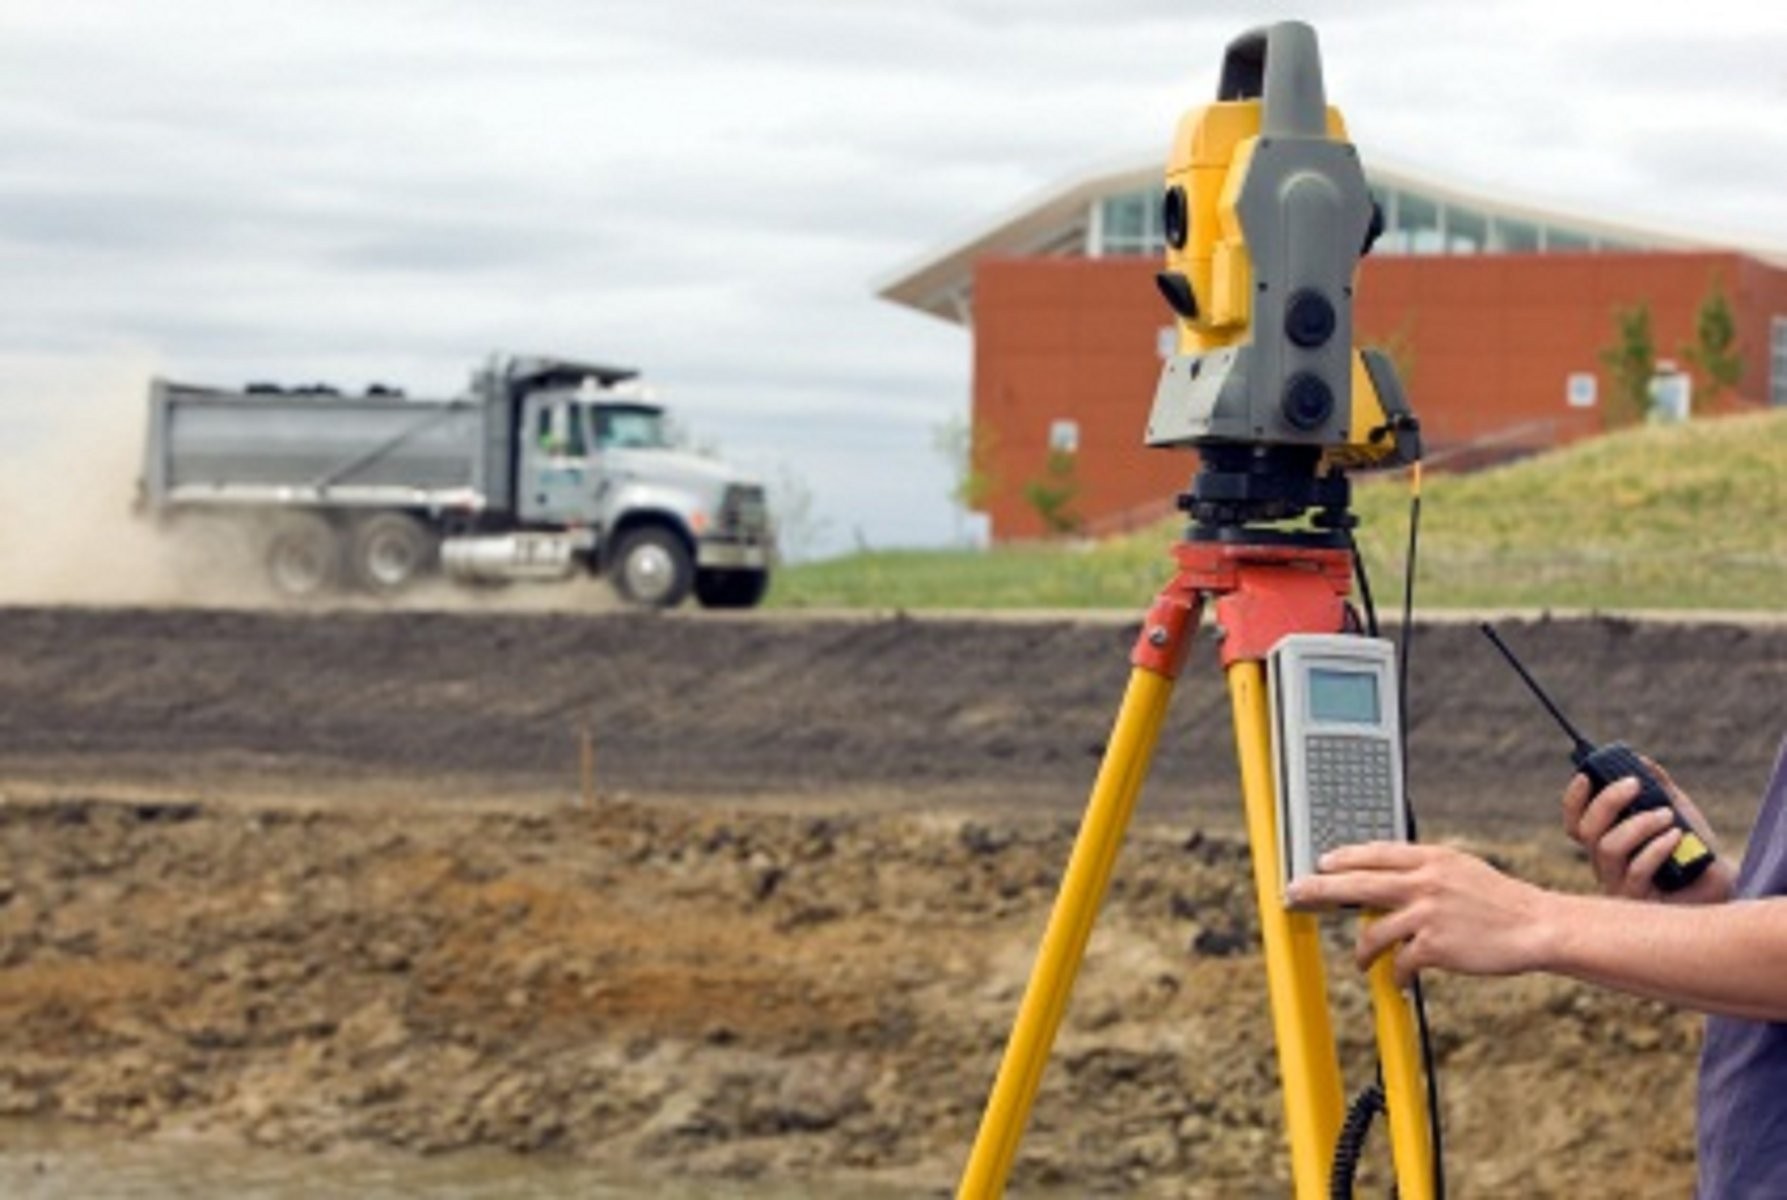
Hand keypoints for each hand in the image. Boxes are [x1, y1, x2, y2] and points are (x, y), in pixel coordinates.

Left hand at [1284, 842, 1554, 987]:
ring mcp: (1427, 913)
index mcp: (1431, 858)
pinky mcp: (1435, 945)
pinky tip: (1399, 981)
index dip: (1343, 857)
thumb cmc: (1498, 901)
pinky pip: (1399, 962)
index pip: (1375, 852)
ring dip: (1363, 951)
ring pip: (1373, 931)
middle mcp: (1425, 881)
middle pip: (1357, 883)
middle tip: (1294, 895)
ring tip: (1361, 961)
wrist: (1535, 925)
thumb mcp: (1461, 869)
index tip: (1320, 863)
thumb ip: (1424, 870)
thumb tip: (1385, 875)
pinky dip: (1396, 974)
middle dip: (1319, 889)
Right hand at [1561, 760, 1734, 903]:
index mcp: (1606, 843)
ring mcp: (1618, 885)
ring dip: (1637, 824)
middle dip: (1607, 802)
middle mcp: (1605, 865)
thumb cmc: (1694, 850)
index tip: (1587, 776)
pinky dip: (1655, 847)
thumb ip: (1658, 789)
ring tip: (1667, 814)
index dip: (1574, 800)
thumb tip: (1641, 760)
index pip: (1575, 823)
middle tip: (1635, 784)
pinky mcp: (1638, 902)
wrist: (1721, 883)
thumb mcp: (1676, 812)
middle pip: (1586, 831)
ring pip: (1608, 848)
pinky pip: (1636, 870)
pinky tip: (1676, 836)